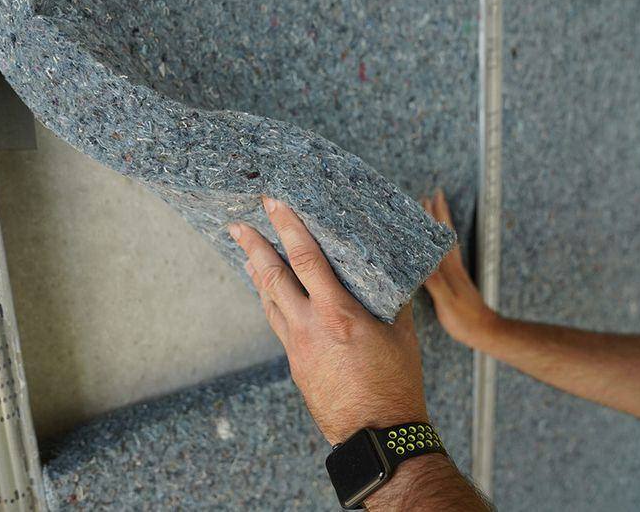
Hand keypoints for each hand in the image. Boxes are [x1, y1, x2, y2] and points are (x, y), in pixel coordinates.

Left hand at [229, 197, 427, 444]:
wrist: (376, 434)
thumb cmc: (395, 383)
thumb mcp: (401, 334)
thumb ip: (390, 299)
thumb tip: (387, 273)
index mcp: (338, 313)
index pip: (305, 260)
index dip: (288, 228)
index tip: (273, 205)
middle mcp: (310, 327)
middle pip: (272, 278)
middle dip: (253, 247)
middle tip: (238, 224)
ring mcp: (297, 347)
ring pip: (269, 302)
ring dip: (256, 275)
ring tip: (247, 253)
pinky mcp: (295, 364)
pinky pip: (278, 324)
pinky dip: (271, 303)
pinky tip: (270, 295)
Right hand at [420, 189, 499, 347]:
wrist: (486, 331)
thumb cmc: (465, 320)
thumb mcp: (446, 303)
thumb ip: (436, 283)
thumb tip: (423, 263)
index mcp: (449, 269)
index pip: (439, 237)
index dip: (433, 218)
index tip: (427, 198)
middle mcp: (453, 266)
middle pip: (444, 233)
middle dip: (437, 213)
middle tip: (430, 195)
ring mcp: (456, 272)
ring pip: (446, 242)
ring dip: (440, 225)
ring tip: (433, 213)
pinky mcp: (457, 281)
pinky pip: (447, 254)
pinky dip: (441, 242)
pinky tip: (438, 244)